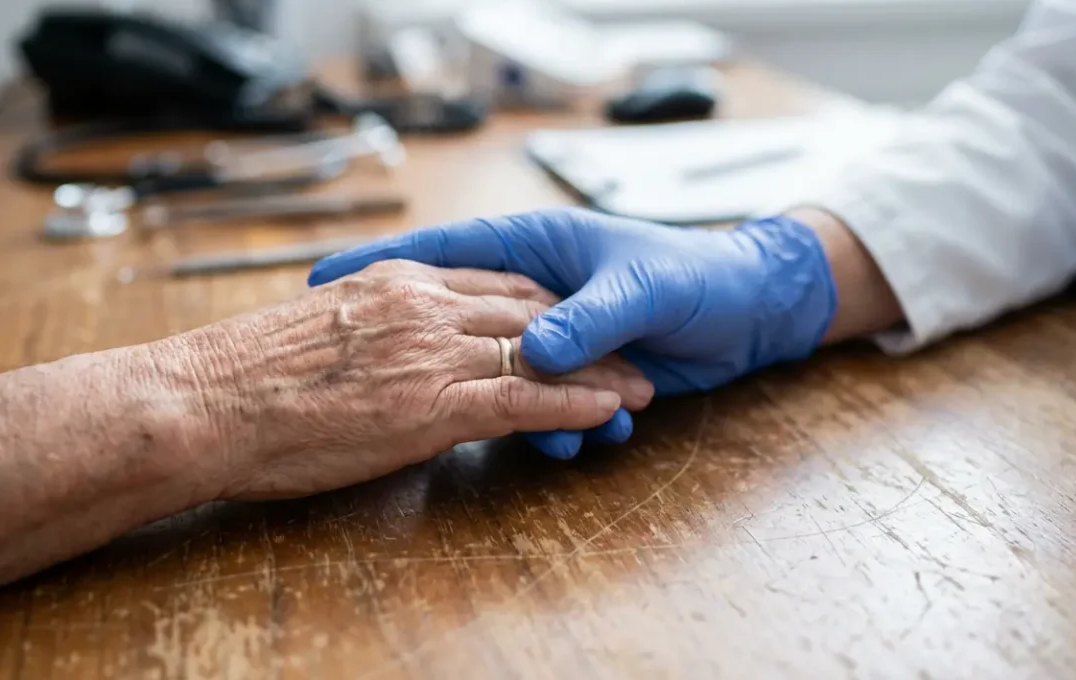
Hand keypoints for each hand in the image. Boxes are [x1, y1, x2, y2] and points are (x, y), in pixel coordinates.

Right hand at [156, 260, 653, 498]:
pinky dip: (572, 403)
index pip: (493, 279)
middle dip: (586, 332)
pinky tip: (606, 411)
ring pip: (540, 351)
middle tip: (631, 349)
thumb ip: (372, 332)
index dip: (546, 298)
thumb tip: (391, 350)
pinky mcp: (431, 402)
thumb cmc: (242, 378)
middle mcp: (422, 303)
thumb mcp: (320, 335)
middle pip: (531, 309)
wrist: (200, 403)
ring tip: (640, 388)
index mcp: (395, 281)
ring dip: (597, 371)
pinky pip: (523, 398)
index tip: (577, 313)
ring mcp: (430, 349)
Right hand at [308, 208, 837, 456]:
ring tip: (538, 434)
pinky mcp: (578, 372)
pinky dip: (559, 423)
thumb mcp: (642, 289)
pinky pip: (547, 405)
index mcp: (533, 246)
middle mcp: (532, 290)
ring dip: (520, 406)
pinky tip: (574, 439)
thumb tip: (532, 354)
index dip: (379, 260)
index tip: (322, 282)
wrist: (753, 309)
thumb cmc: (697, 276)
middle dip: (431, 357)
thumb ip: (587, 318)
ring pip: (504, 374)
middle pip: (463, 321)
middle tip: (384, 388)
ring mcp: (551, 334)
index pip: (441, 249)